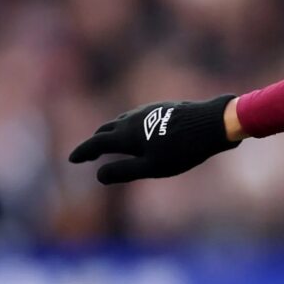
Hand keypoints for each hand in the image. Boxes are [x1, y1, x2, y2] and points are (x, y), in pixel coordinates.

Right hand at [68, 95, 239, 184]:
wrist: (210, 124)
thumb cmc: (183, 150)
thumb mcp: (152, 168)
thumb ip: (123, 172)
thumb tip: (98, 176)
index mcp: (126, 134)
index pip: (96, 142)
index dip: (83, 152)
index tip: (73, 159)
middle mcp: (132, 118)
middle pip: (107, 129)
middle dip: (95, 141)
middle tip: (89, 153)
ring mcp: (148, 111)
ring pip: (122, 120)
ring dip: (111, 131)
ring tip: (110, 141)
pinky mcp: (162, 108)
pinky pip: (137, 117)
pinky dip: (128, 126)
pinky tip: (137, 131)